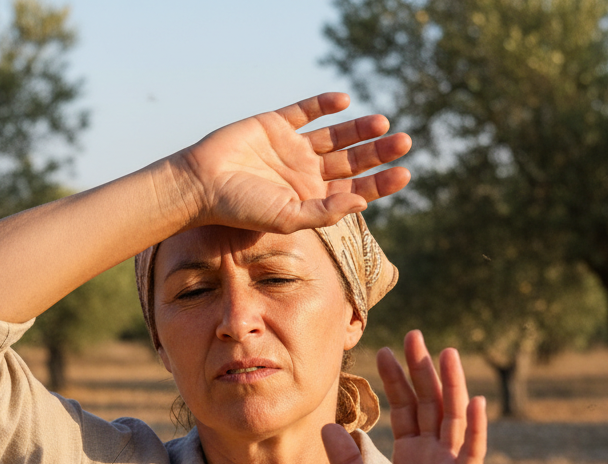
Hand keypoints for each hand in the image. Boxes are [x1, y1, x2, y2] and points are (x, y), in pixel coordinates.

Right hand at [173, 92, 411, 232]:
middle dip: (378, 152)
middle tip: (405, 142)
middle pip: (352, 161)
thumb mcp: (286, 218)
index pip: (355, 190)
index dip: (381, 182)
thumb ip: (324, 212)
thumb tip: (363, 203)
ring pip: (335, 136)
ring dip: (359, 129)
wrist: (202, 184)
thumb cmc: (240, 209)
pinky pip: (304, 111)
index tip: (404, 173)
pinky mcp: (275, 124)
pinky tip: (343, 102)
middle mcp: (305, 172)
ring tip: (382, 124)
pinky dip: (323, 104)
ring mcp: (292, 147)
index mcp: (311, 198)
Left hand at [322, 331, 487, 463]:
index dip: (396, 380)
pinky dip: (476, 426)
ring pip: (453, 417)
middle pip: (429, 402)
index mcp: (409, 454)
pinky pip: (471, 451)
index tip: (383, 350)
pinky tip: (474, 400)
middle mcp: (432, 454)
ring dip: (451, 385)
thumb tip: (327, 427)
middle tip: (413, 336)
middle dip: (421, 370)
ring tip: (447, 353)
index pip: (404, 408)